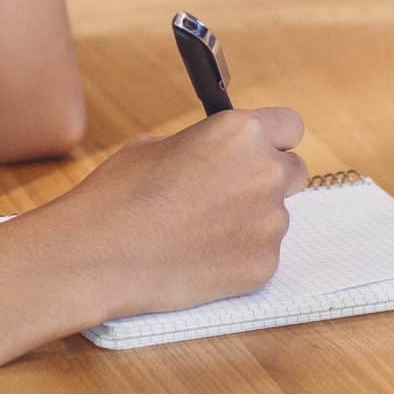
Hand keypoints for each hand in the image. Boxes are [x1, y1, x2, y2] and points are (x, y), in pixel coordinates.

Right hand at [38, 107, 305, 321]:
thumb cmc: (119, 194)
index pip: (290, 127)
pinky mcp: (263, 266)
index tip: (256, 150)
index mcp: (242, 132)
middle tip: (230, 194)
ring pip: (276, 217)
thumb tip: (218, 155)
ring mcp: (269, 224)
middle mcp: (266, 173)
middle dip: (268, 179)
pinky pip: (262, 254)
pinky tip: (200, 258)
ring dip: (251, 220)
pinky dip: (239, 255)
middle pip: (293, 172)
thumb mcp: (159, 145)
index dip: (271, 139)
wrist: (99, 256)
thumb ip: (206, 145)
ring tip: (200, 232)